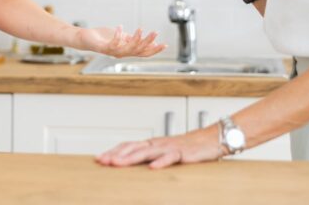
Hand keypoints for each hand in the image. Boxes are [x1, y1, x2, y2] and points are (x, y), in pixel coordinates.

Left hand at [76, 26, 165, 57]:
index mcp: (126, 50)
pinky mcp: (103, 48)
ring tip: (140, 29)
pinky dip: (118, 36)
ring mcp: (112, 51)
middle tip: (155, 32)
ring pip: (128, 49)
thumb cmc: (102, 37)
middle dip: (148, 42)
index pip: (143, 52)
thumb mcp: (120, 36)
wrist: (85, 39)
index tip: (165, 44)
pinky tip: (121, 27)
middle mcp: (121, 53)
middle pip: (138, 51)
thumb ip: (130, 38)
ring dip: (135, 39)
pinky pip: (113, 44)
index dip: (154, 50)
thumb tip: (143, 38)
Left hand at [96, 128, 222, 168]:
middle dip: (116, 154)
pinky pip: (170, 157)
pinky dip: (161, 162)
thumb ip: (150, 157)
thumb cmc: (187, 148)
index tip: (99, 159)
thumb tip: (132, 165)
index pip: (128, 145)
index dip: (113, 151)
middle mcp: (157, 144)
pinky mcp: (182, 152)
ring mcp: (168, 147)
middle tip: (102, 161)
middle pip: (133, 147)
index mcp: (151, 144)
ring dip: (131, 157)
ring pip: (146, 152)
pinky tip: (152, 168)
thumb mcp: (164, 153)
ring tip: (118, 163)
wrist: (210, 139)